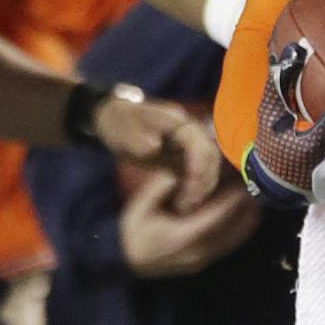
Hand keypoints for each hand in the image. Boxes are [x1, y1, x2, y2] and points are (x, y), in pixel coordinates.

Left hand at [90, 90, 225, 204]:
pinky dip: (195, 188)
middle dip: (203, 180)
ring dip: (202, 187)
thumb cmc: (119, 123)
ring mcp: (187, 144)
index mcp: (175, 121)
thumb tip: (155, 146)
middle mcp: (187, 131)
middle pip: (209, 155)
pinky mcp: (182, 157)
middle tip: (185, 202)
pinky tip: (182, 203)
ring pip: (208, 166)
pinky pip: (197, 173)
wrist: (115, 118)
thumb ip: (138, 139)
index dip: (198, 164)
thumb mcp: (123, 131)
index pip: (197, 143)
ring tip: (183, 206)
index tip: (189, 186)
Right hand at [118, 168, 259, 278]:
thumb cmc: (133, 231)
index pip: (217, 216)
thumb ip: (160, 188)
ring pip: (236, 239)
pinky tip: (246, 214)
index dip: (234, 199)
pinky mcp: (204, 263)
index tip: (245, 181)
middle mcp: (199, 251)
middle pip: (234, 229)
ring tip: (255, 196)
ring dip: (247, 218)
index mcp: (183, 236)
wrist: (124, 261)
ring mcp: (203, 260)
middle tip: (256, 185)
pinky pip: (229, 246)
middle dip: (247, 207)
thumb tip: (179, 173)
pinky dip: (241, 230)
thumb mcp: (140, 206)